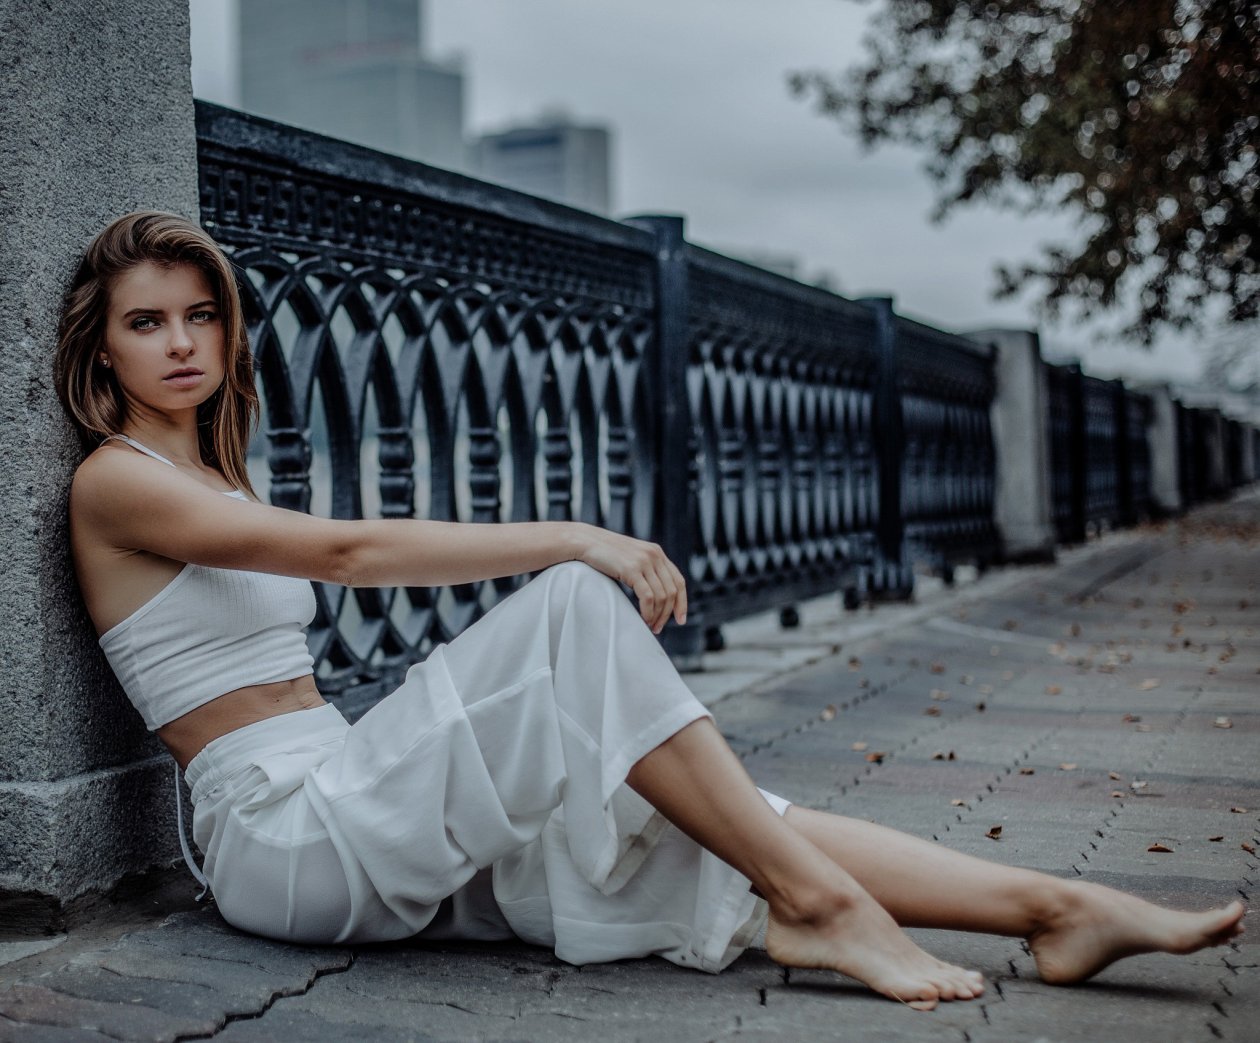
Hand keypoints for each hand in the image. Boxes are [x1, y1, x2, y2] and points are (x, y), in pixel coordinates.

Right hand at [572, 525, 687, 633]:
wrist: (585, 541)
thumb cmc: (604, 553)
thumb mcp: (630, 558)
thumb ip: (644, 569)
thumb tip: (654, 595)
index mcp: (656, 552)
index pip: (679, 581)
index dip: (682, 602)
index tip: (680, 620)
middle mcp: (654, 555)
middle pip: (672, 592)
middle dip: (667, 614)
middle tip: (657, 628)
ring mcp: (644, 561)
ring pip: (662, 596)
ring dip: (657, 616)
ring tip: (649, 626)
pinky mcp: (632, 569)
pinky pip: (648, 597)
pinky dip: (648, 612)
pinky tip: (643, 619)